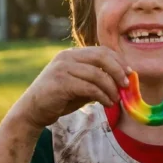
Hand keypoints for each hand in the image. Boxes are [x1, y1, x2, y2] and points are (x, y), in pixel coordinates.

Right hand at [13, 46, 129, 129]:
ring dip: (111, 88)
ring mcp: (62, 68)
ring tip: (116, 99)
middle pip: (101, 57)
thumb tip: (122, 82)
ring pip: (97, 74)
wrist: (32, 111)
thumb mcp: (80, 86)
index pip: (101, 51)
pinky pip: (89, 87)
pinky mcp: (61, 83)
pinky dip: (102, 96)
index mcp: (72, 54)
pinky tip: (106, 103)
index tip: (130, 74)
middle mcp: (67, 57)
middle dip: (118, 70)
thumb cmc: (58, 99)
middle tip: (126, 85)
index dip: (118, 61)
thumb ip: (96, 81)